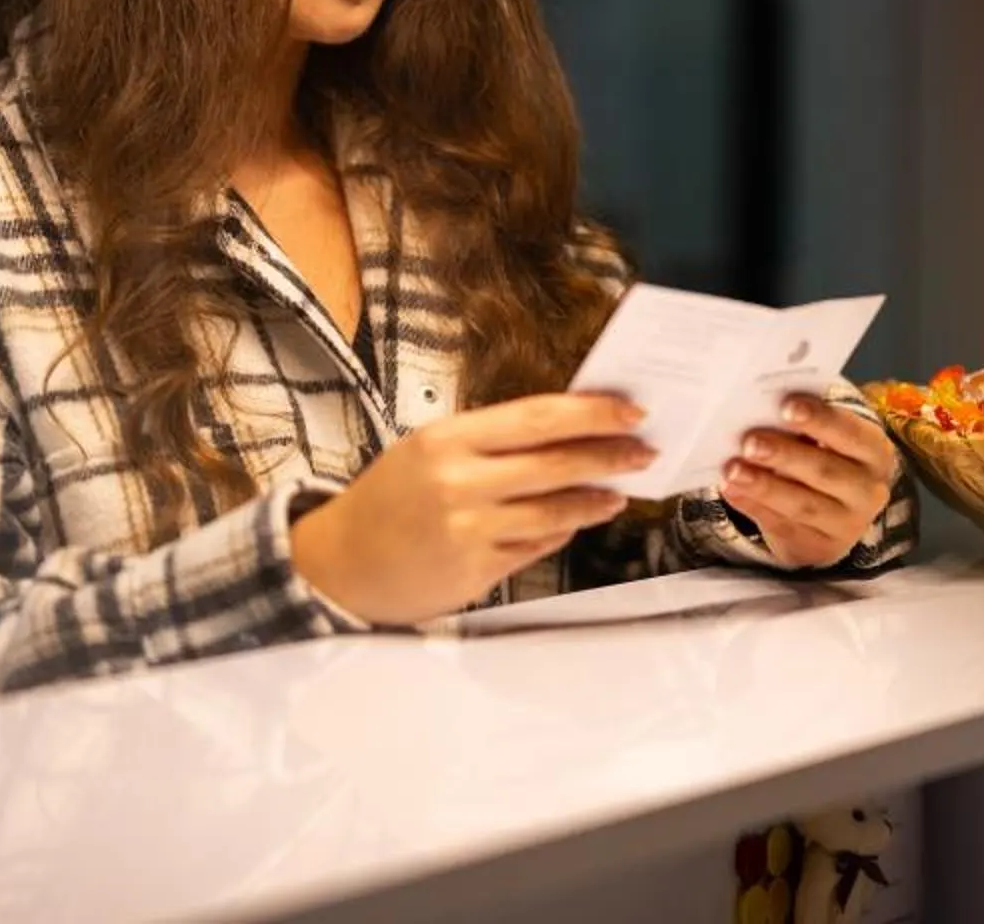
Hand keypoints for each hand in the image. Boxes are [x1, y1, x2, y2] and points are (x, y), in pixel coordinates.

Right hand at [289, 393, 651, 624]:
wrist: (340, 563)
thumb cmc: (388, 499)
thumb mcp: (427, 449)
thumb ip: (490, 441)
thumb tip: (564, 430)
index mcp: (446, 440)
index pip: (536, 417)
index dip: (591, 413)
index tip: (629, 410)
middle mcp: (458, 483)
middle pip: (556, 463)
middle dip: (610, 455)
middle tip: (644, 450)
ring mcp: (468, 531)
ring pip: (555, 510)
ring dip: (596, 498)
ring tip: (620, 490)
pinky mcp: (476, 572)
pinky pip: (536, 546)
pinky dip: (562, 529)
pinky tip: (577, 519)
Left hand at [721, 393, 900, 569]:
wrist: (836, 511)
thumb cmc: (825, 456)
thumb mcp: (827, 438)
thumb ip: (802, 424)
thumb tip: (759, 410)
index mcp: (874, 452)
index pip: (850, 433)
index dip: (820, 419)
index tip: (787, 406)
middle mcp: (868, 491)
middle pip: (825, 471)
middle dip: (784, 455)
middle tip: (749, 441)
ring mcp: (847, 525)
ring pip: (802, 505)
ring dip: (763, 486)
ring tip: (731, 469)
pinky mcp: (820, 549)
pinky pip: (783, 527)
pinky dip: (753, 507)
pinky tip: (731, 490)